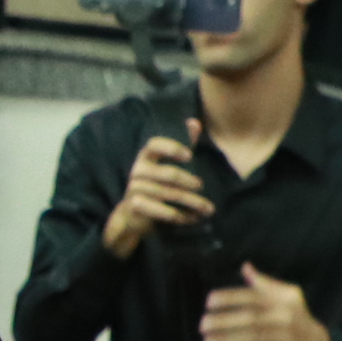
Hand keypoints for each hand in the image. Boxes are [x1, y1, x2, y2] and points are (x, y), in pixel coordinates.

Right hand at [98, 125, 216, 258]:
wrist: (133, 215)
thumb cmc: (156, 185)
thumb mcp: (168, 164)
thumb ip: (183, 144)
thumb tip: (194, 122)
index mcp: (146, 157)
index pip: (154, 145)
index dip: (171, 148)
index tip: (189, 155)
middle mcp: (137, 171)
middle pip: (169, 174)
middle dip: (190, 182)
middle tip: (203, 188)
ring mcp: (134, 189)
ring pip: (169, 194)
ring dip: (192, 203)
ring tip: (208, 209)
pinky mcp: (135, 206)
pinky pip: (161, 210)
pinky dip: (179, 215)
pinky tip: (191, 218)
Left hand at [199, 264, 331, 340]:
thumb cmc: (296, 319)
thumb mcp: (286, 298)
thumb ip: (263, 284)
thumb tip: (245, 266)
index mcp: (280, 300)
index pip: (252, 296)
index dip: (230, 298)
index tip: (209, 302)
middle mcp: (285, 315)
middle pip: (251, 317)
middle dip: (224, 321)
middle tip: (202, 326)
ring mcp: (288, 336)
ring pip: (255, 338)